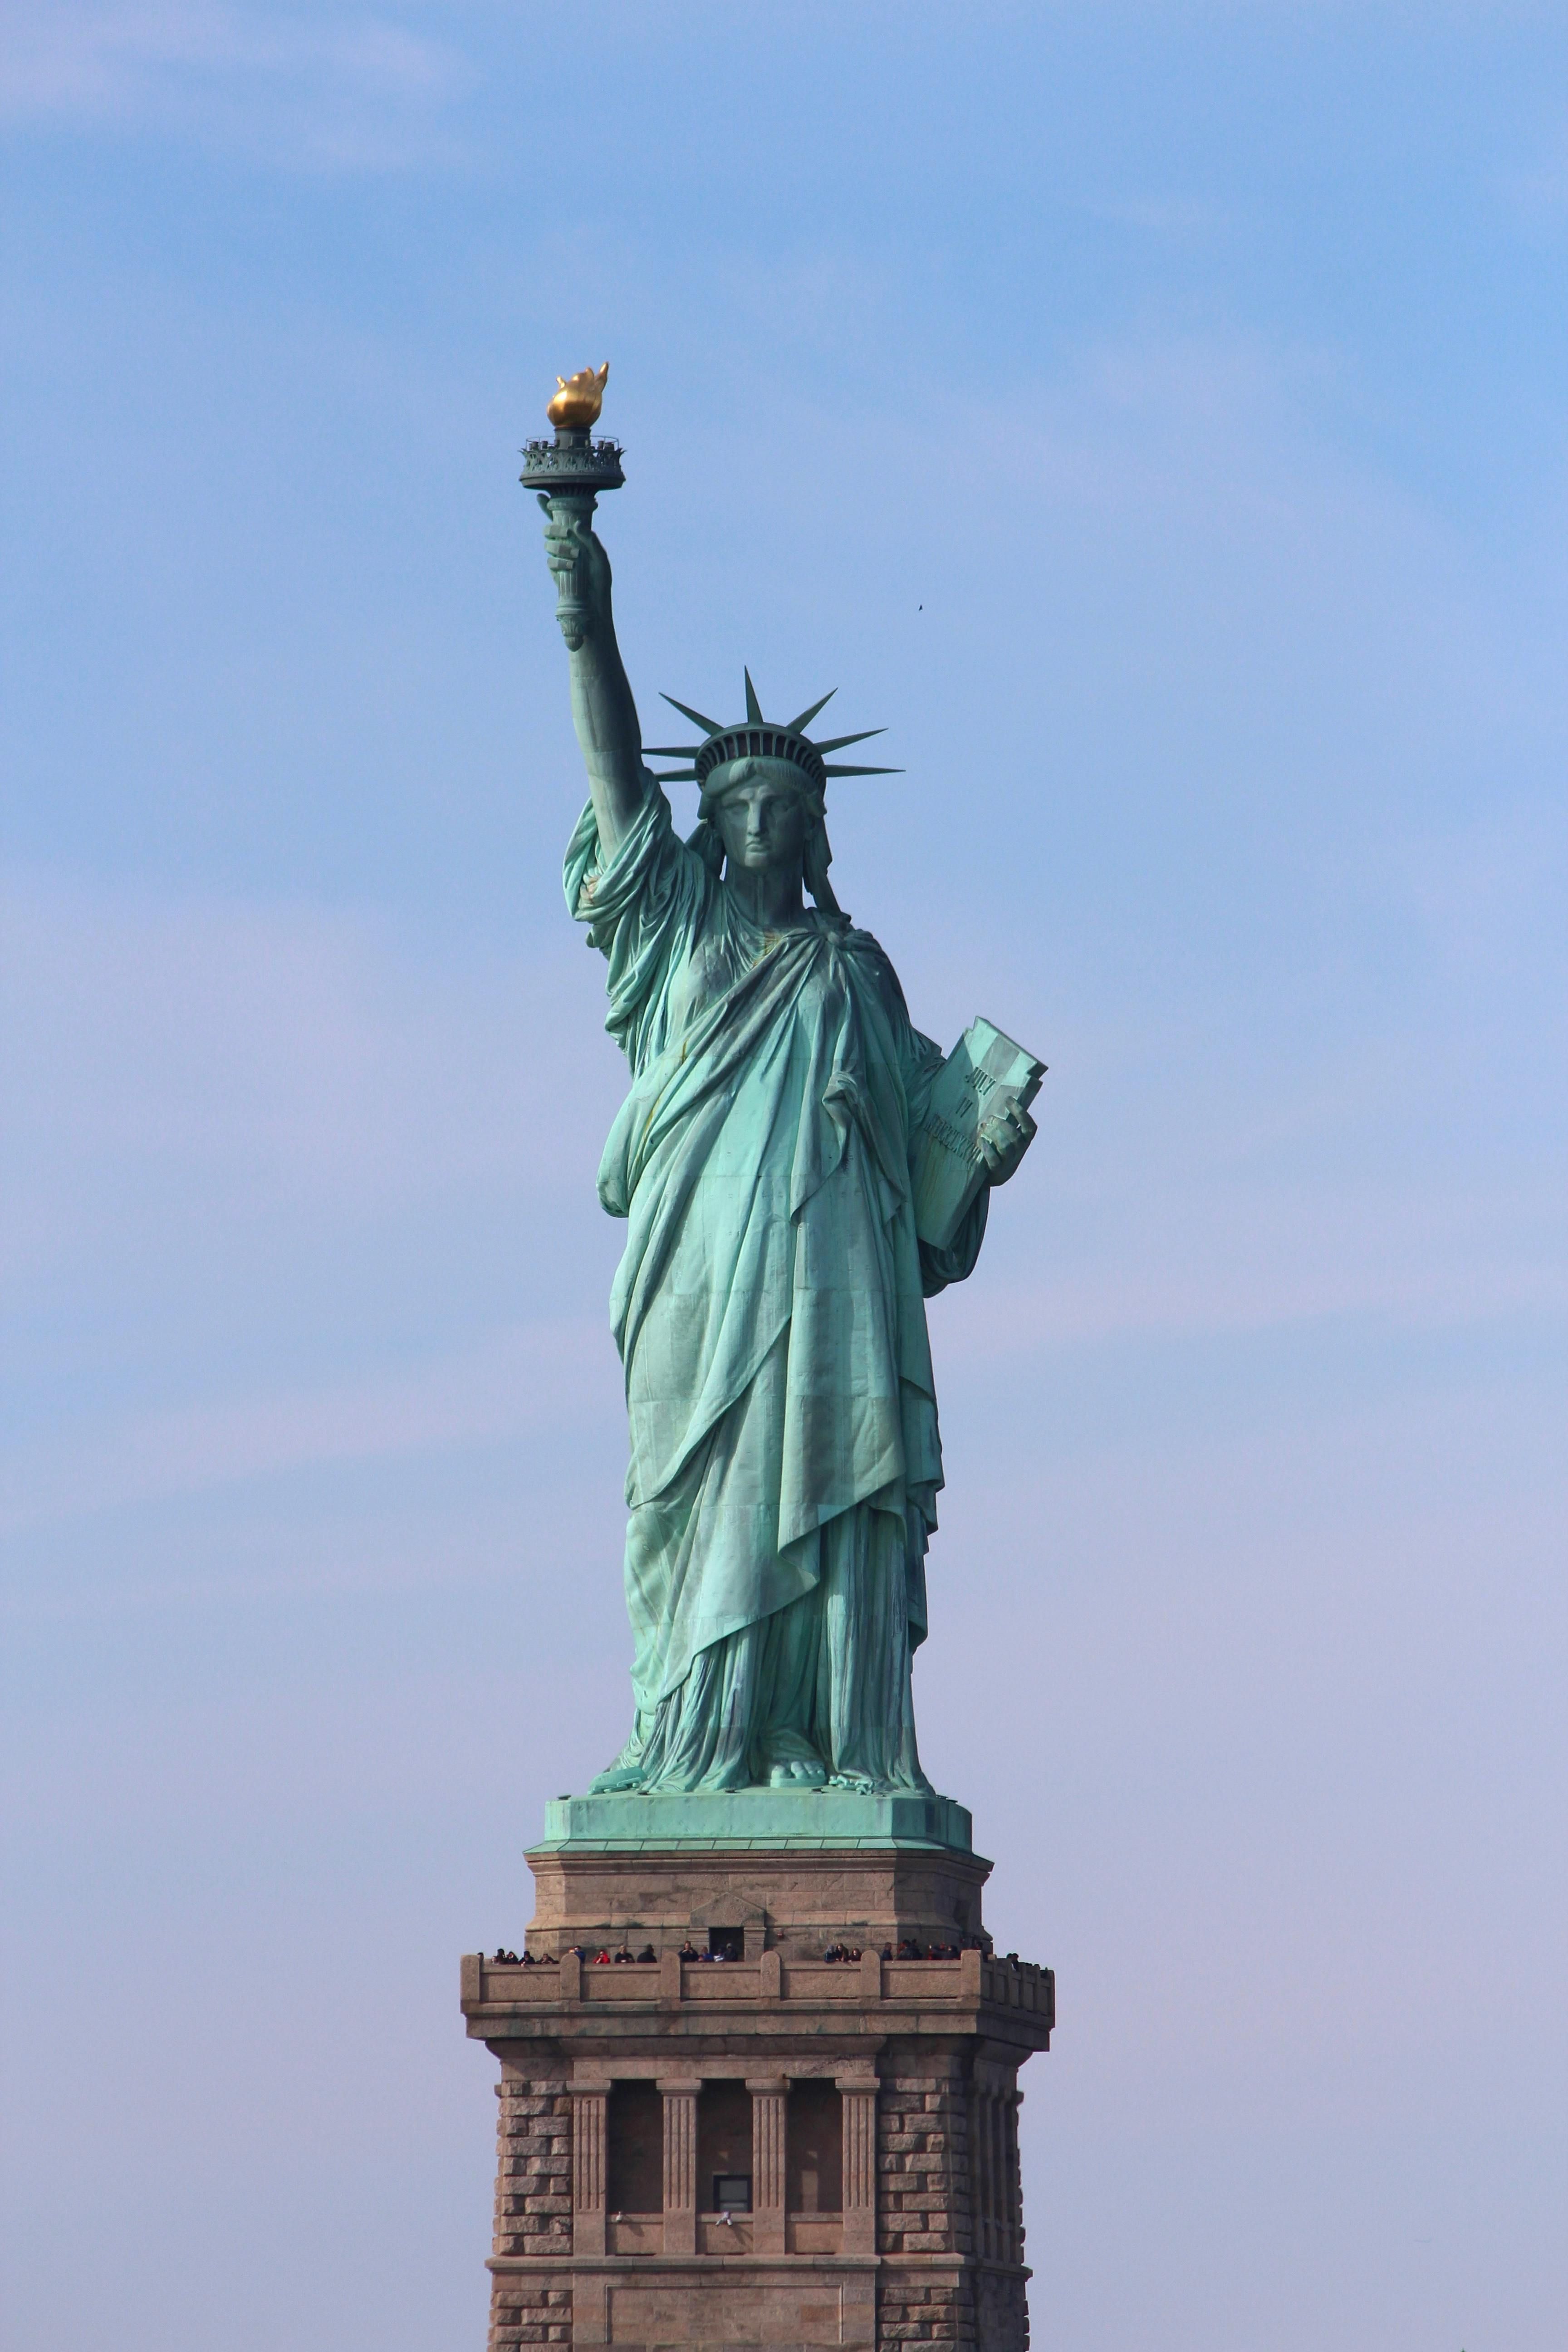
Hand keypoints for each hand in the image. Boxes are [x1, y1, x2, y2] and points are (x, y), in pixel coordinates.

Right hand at [539, 500, 612, 634]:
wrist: (594, 605)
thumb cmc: (601, 580)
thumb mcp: (600, 558)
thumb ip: (591, 540)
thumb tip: (576, 523)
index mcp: (577, 537)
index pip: (561, 518)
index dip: (548, 507)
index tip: (540, 496)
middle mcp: (566, 545)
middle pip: (549, 528)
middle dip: (554, 527)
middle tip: (566, 533)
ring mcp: (558, 558)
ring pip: (548, 544)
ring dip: (560, 547)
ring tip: (575, 557)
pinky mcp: (554, 571)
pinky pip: (549, 561)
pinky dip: (559, 562)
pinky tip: (571, 567)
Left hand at [976, 1100, 1035, 1186]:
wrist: (995, 1175)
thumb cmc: (1000, 1148)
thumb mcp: (1007, 1136)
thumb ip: (1006, 1123)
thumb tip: (996, 1099)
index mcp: (1025, 1140)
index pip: (1029, 1127)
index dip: (1020, 1112)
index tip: (1008, 1099)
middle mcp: (1020, 1151)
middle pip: (1014, 1136)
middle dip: (1001, 1124)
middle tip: (990, 1118)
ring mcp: (1009, 1161)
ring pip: (1005, 1146)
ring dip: (993, 1134)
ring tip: (983, 1127)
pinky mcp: (997, 1170)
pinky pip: (993, 1159)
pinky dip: (987, 1148)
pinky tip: (980, 1140)